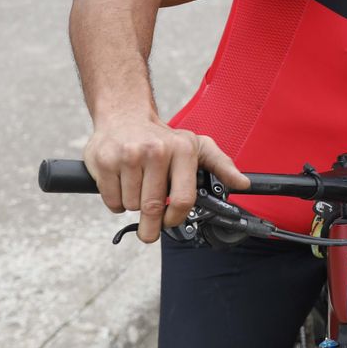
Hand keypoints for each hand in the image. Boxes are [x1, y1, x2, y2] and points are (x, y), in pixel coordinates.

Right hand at [83, 114, 247, 243]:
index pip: (183, 199)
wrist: (124, 115)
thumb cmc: (163, 138)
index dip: (176, 218)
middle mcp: (156, 151)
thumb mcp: (197, 146)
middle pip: (154, 208)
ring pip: (131, 205)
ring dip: (133, 206)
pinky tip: (122, 183)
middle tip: (150, 231)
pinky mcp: (103, 161)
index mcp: (182, 150)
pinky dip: (116, 201)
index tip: (170, 222)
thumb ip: (222, 166)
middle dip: (151, 227)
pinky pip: (111, 201)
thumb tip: (243, 184)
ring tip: (137, 187)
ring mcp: (128, 155)